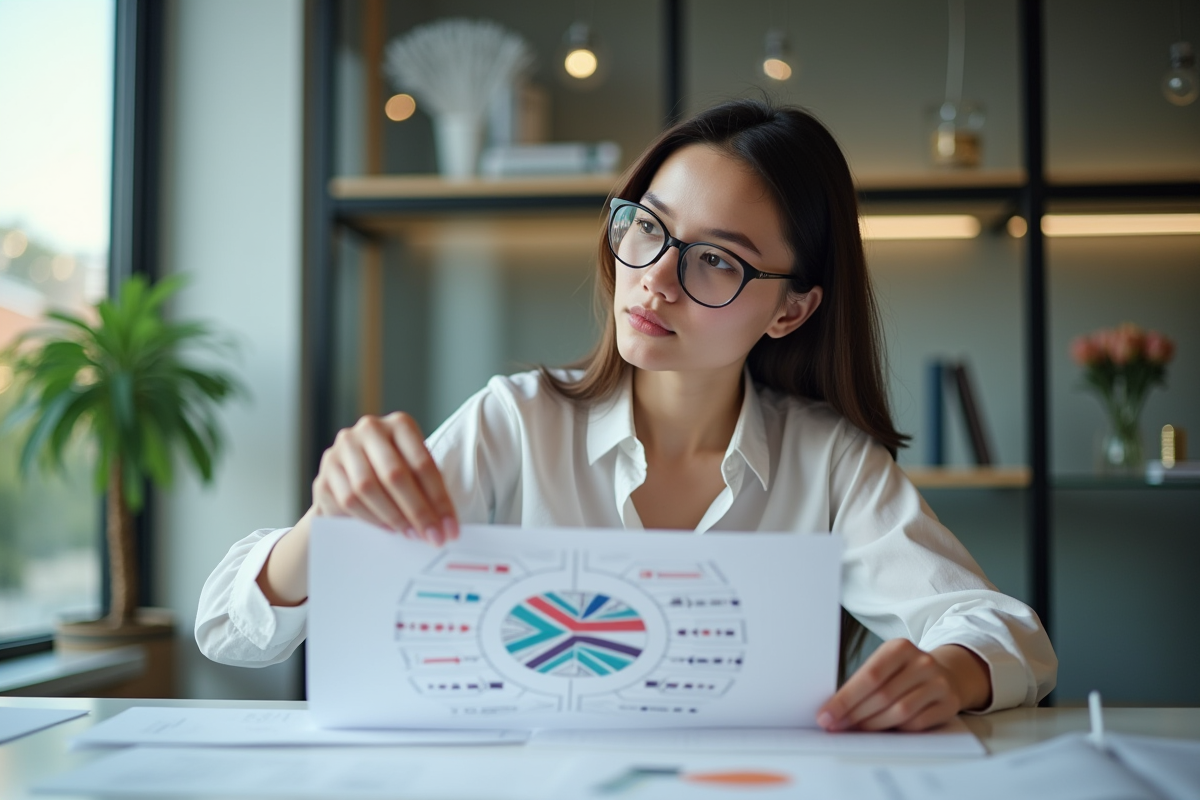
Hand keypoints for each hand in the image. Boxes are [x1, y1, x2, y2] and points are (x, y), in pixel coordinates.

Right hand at [311, 412, 458, 545]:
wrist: (350, 478)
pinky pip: (347, 501)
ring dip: (393, 517)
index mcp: (399, 424)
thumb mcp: (414, 471)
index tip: (450, 528)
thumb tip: (444, 524)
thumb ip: (427, 489)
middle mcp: (369, 430)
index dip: (439, 499)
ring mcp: (342, 450)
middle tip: (432, 536)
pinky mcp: (324, 474)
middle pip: (394, 474)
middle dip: (417, 511)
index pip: (422, 462)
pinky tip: (387, 530)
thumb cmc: (393, 474)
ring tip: (411, 534)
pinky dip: (370, 519)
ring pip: (367, 488)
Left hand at [816, 640, 991, 731]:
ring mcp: (938, 683)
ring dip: (873, 725)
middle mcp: (921, 663)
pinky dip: (897, 730)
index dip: (846, 699)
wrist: (947, 674)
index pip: (869, 676)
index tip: (826, 715)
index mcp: (900, 648)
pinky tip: (883, 732)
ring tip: (856, 730)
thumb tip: (833, 710)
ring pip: (900, 711)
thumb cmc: (905, 673)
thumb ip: (864, 682)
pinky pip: (918, 723)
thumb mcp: (886, 665)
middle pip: (883, 695)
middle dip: (855, 715)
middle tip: (836, 726)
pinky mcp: (948, 703)